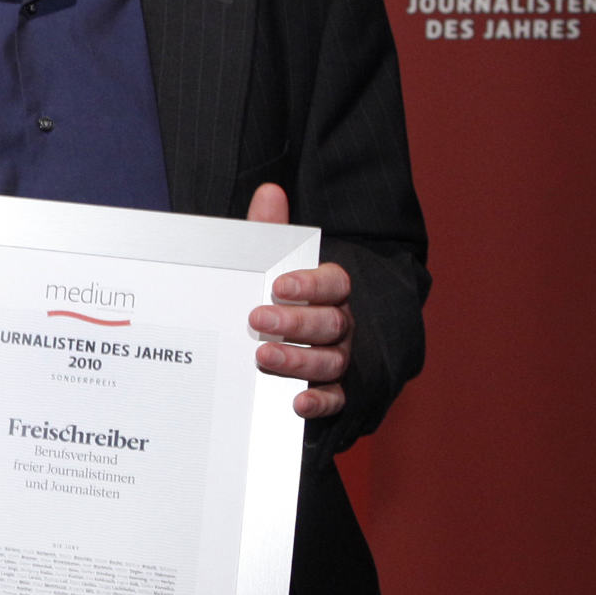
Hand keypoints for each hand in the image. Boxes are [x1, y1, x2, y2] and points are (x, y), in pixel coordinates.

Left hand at [246, 184, 353, 420]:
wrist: (255, 345)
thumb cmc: (266, 297)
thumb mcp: (261, 265)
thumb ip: (266, 232)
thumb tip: (269, 190)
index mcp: (329, 291)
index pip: (335, 283)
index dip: (311, 283)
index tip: (279, 284)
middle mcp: (340, 325)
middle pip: (331, 323)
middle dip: (296, 322)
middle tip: (258, 319)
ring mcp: (338, 360)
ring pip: (332, 361)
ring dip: (300, 360)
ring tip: (263, 357)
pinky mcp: (330, 393)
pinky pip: (334, 400)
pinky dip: (319, 403)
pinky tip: (297, 404)